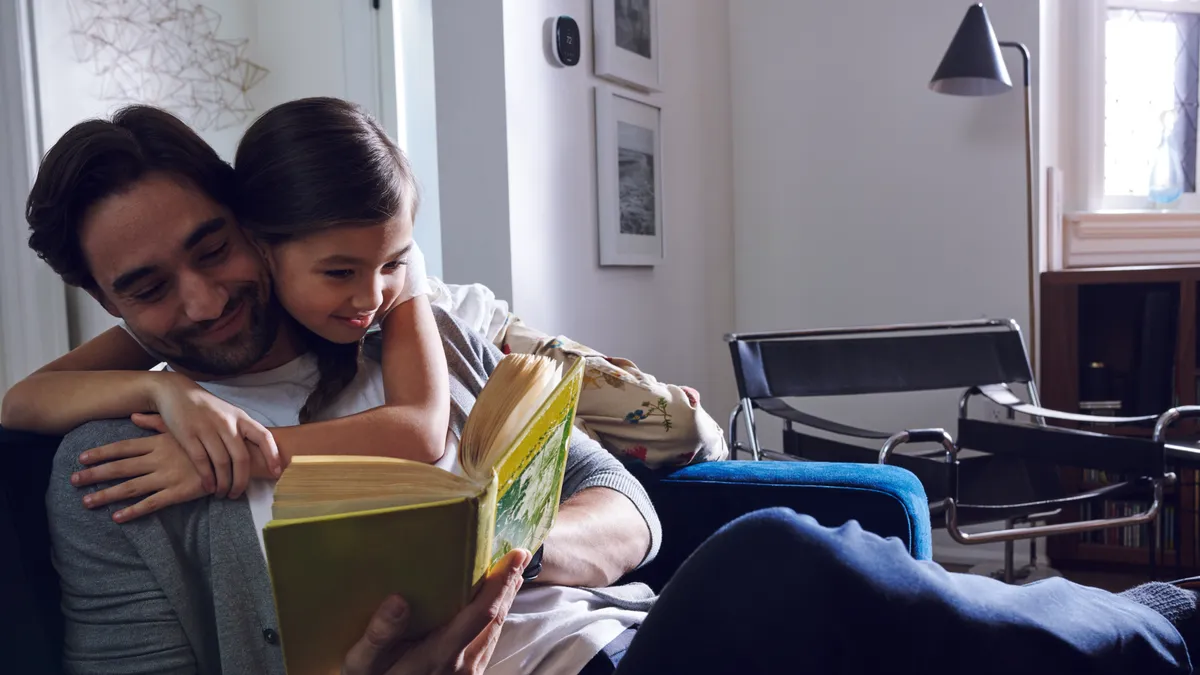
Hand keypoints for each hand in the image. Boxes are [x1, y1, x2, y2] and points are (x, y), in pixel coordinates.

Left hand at [71, 429, 208, 522]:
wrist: (234, 456)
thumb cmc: (208, 440)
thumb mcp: (182, 427)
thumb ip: (156, 423)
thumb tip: (133, 416)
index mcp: (158, 442)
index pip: (123, 448)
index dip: (101, 453)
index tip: (81, 457)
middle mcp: (159, 459)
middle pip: (120, 468)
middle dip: (95, 474)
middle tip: (73, 480)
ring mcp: (168, 476)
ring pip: (131, 487)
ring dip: (107, 495)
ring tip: (87, 502)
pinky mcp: (179, 492)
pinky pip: (152, 504)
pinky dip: (133, 511)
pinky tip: (117, 517)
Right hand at [149, 372, 280, 497]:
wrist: (176, 392)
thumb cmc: (207, 408)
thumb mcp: (230, 413)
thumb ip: (242, 431)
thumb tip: (260, 456)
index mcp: (241, 417)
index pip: (264, 436)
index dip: (272, 455)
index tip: (276, 473)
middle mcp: (227, 423)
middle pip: (241, 458)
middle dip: (241, 481)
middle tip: (237, 493)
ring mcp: (207, 428)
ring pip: (222, 463)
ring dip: (224, 483)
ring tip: (222, 493)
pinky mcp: (188, 435)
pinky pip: (202, 462)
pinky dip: (207, 478)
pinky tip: (208, 487)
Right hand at [342, 549, 529, 674]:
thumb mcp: (363, 664)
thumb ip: (379, 636)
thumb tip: (398, 601)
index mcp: (440, 654)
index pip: (482, 613)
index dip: (502, 583)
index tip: (516, 557)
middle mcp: (463, 664)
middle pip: (496, 619)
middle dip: (509, 585)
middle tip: (519, 556)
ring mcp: (468, 672)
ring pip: (494, 631)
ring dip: (505, 601)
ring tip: (511, 573)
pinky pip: (488, 642)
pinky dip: (493, 618)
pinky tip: (492, 605)